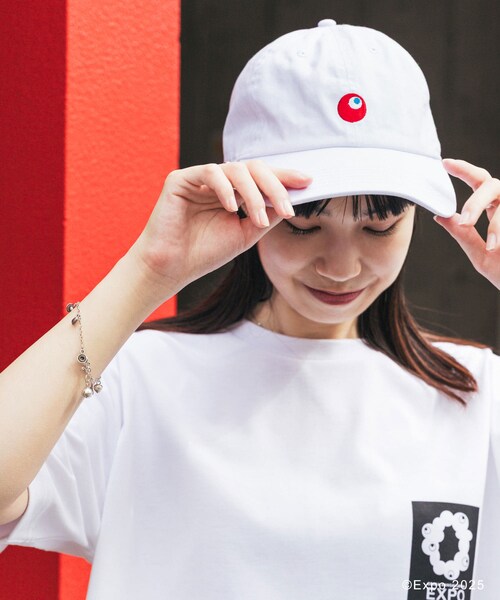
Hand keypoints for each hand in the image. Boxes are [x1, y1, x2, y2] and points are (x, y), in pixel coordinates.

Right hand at [130, 160, 311, 295]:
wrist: (171, 268)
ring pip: (236, 170)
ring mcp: (200, 179)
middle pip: (254, 169)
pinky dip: (225, 188)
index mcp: (233, 193)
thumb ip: (267, 215)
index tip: (308, 182)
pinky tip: (232, 207)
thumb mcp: (246, 234)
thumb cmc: (205, 253)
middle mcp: (218, 182)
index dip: (284, 178)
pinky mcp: (180, 179)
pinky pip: (210, 173)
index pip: (262, 178)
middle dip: (275, 187)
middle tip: (287, 208)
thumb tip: (291, 199)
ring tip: (259, 219)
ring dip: (254, 195)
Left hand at [434, 158, 499, 289]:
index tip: (446, 163)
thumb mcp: (480, 255)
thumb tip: (440, 216)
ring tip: (495, 246)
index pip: (479, 182)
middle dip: (476, 202)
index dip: (464, 170)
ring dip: (498, 224)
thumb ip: (463, 235)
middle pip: (491, 184)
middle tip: (467, 222)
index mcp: (496, 210)